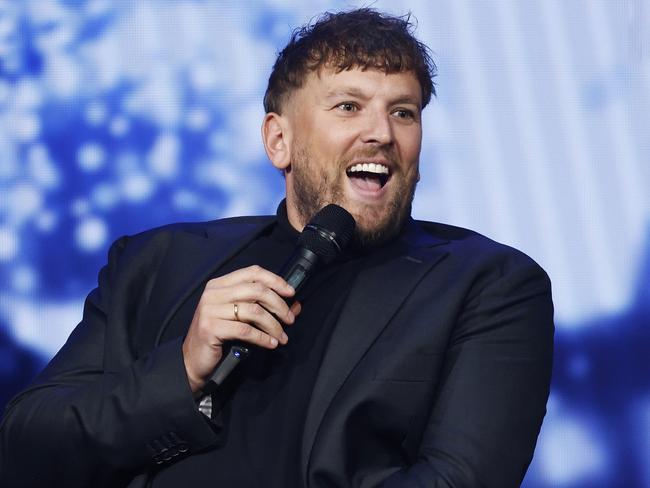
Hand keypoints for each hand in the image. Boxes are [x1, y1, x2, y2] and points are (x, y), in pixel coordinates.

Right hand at [182, 265, 300, 392]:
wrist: (192, 359)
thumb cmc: (218, 335)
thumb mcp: (240, 317)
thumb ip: (264, 307)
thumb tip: (295, 305)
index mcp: (219, 284)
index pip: (252, 272)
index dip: (275, 280)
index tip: (291, 292)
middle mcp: (213, 293)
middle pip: (256, 290)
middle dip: (278, 305)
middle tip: (290, 319)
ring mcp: (210, 309)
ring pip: (254, 311)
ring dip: (273, 325)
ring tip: (281, 336)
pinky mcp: (210, 328)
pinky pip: (245, 330)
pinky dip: (263, 337)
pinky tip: (271, 343)